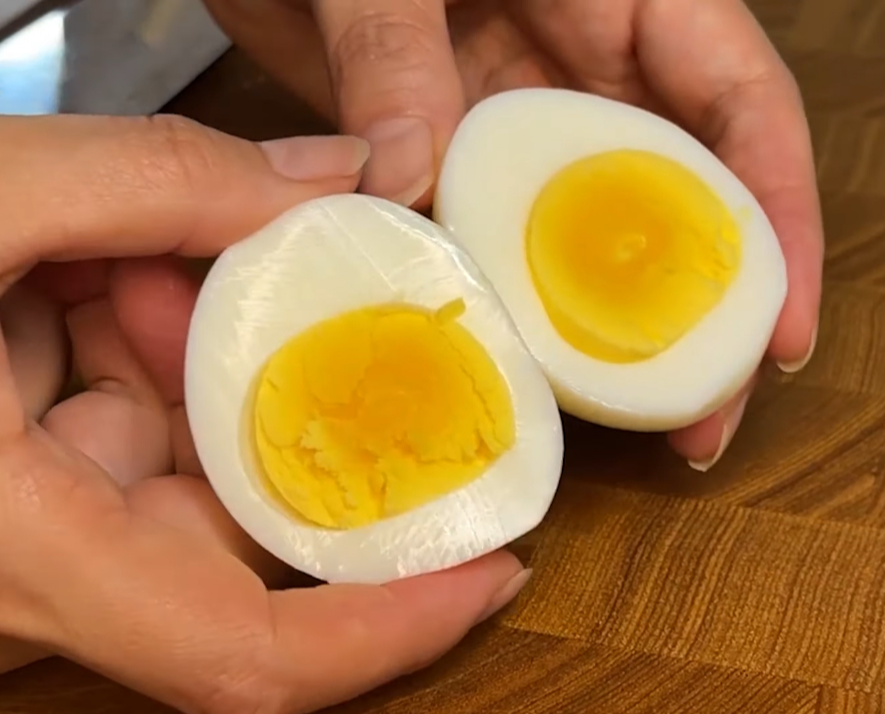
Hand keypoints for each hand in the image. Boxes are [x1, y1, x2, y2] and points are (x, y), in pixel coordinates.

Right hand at [0, 114, 527, 712]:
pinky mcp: (13, 485)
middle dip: (283, 411)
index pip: (242, 657)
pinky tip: (113, 276)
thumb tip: (340, 175)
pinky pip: (118, 436)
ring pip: (175, 472)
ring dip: (200, 359)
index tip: (492, 571)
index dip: (386, 631)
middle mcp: (25, 572)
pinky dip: (140, 353)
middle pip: (229, 536)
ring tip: (152, 260)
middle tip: (315, 298)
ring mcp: (21, 535)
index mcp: (11, 550)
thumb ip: (158, 177)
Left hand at [202, 0, 823, 467]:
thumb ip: (393, 49)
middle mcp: (593, 67)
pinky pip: (500, 241)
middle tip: (705, 422)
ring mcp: (525, 119)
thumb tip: (404, 186)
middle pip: (688, 196)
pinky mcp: (456, 154)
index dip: (782, 217)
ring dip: (615, 334)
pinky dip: (511, 307)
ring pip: (595, 236)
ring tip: (636, 432)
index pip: (743, 104)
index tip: (783, 331)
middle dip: (709, 314)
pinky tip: (521, 376)